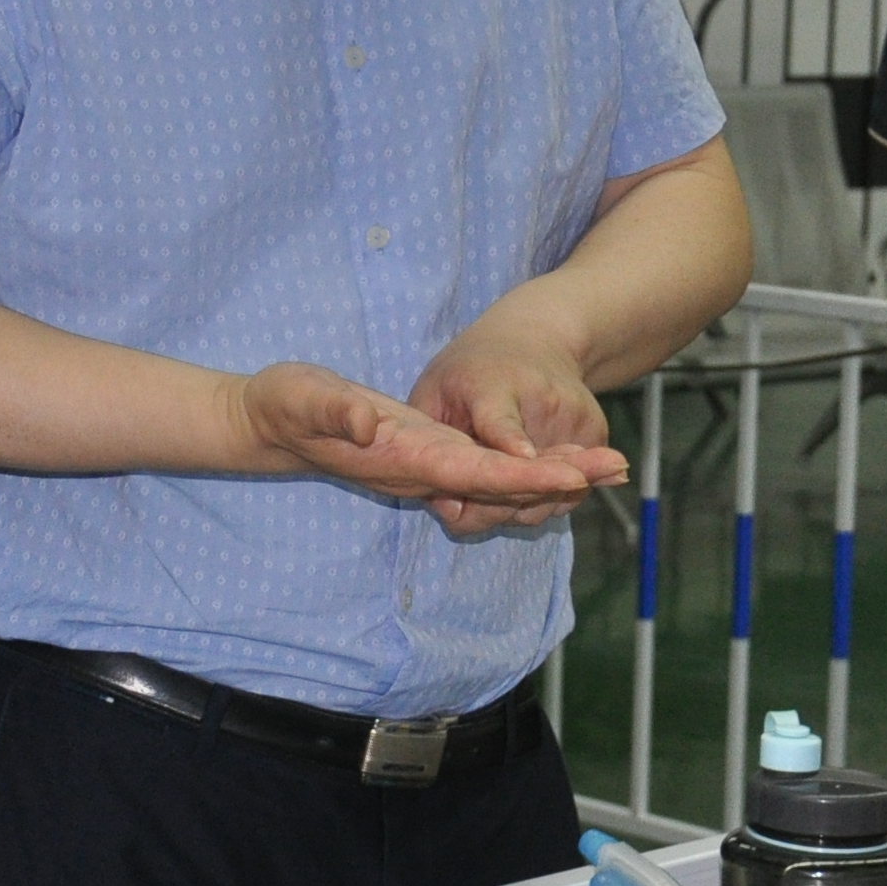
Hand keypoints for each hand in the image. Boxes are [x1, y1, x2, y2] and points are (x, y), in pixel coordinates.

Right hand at [231, 362, 612, 532]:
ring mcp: (429, 467)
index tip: (577, 475)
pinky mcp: (429, 455)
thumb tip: (370, 426)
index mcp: (405, 459)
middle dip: (562, 480)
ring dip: (555, 477)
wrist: (267, 425)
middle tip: (619, 467)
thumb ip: (336, 414)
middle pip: (505, 486)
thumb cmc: (283, 407)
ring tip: (609, 465)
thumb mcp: (303, 399)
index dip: (528, 477)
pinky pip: (490, 472)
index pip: (477, 474)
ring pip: (503, 483)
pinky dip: (532, 471)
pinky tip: (563, 463)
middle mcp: (424, 471)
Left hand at [406, 323, 625, 535]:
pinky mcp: (597, 437)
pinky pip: (565, 495)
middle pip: (527, 477)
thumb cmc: (471, 375)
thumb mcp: (435, 393)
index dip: (511, 440)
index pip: (502, 421)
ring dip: (515, 509)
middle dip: (490, 508)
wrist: (536, 340)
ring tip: (488, 490)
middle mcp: (544, 403)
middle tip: (459, 509)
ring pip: (546, 499)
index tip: (525, 457)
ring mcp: (575, 421)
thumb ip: (429, 447)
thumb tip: (449, 510)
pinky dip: (539, 500)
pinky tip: (518, 483)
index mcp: (493, 388)